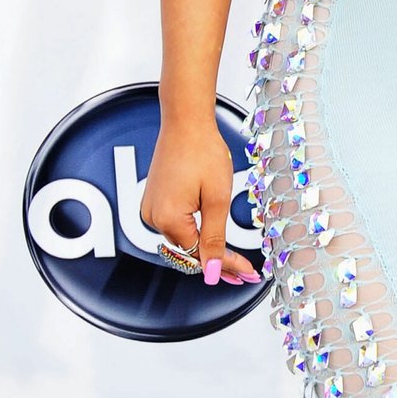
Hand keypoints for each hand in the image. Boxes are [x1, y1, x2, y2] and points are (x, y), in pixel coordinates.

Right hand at [140, 117, 258, 286]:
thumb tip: (211, 271)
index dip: (225, 266)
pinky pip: (176, 225)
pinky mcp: (154, 200)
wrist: (186, 122)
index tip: (246, 275)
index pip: (199, 254)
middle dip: (216, 260)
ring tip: (234, 261)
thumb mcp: (217, 198)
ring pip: (182, 239)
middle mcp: (152, 217)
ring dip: (205, 248)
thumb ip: (214, 237)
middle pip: (188, 250)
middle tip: (244, 273)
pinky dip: (194, 231)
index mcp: (167, 219)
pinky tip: (211, 238)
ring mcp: (150, 208)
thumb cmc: (202, 152)